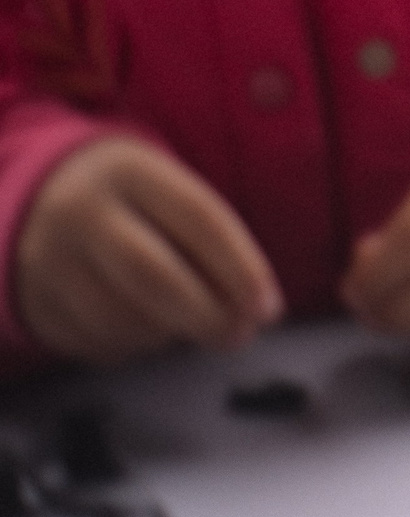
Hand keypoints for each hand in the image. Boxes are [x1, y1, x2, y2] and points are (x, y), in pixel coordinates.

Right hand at [16, 137, 281, 364]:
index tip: (269, 307)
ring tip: (195, 327)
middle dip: (207, 314)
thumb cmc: (138, 201)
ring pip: (121, 317)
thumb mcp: (170, 193)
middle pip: (153, 276)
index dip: (240, 267)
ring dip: (171, 333)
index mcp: (130, 171)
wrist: (46, 197)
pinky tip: (153, 331)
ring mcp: (48, 260)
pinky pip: (94, 341)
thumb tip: (254, 307)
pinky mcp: (34, 303)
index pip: (198, 219)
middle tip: (240, 335)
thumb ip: (212, 239)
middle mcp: (81, 212)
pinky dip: (135, 346)